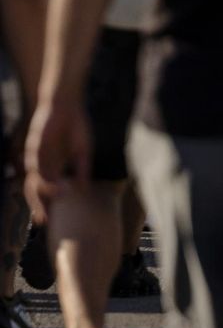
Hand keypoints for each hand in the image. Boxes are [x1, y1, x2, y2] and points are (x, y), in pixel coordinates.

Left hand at [25, 100, 89, 224]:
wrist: (67, 105)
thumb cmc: (76, 126)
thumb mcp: (83, 151)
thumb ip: (82, 170)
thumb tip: (83, 190)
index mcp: (52, 165)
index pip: (47, 189)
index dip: (49, 204)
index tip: (54, 221)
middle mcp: (41, 164)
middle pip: (35, 190)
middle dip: (39, 206)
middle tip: (45, 222)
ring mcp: (36, 157)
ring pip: (33, 182)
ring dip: (39, 198)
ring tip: (45, 212)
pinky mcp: (34, 147)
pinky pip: (37, 167)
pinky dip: (44, 179)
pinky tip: (53, 189)